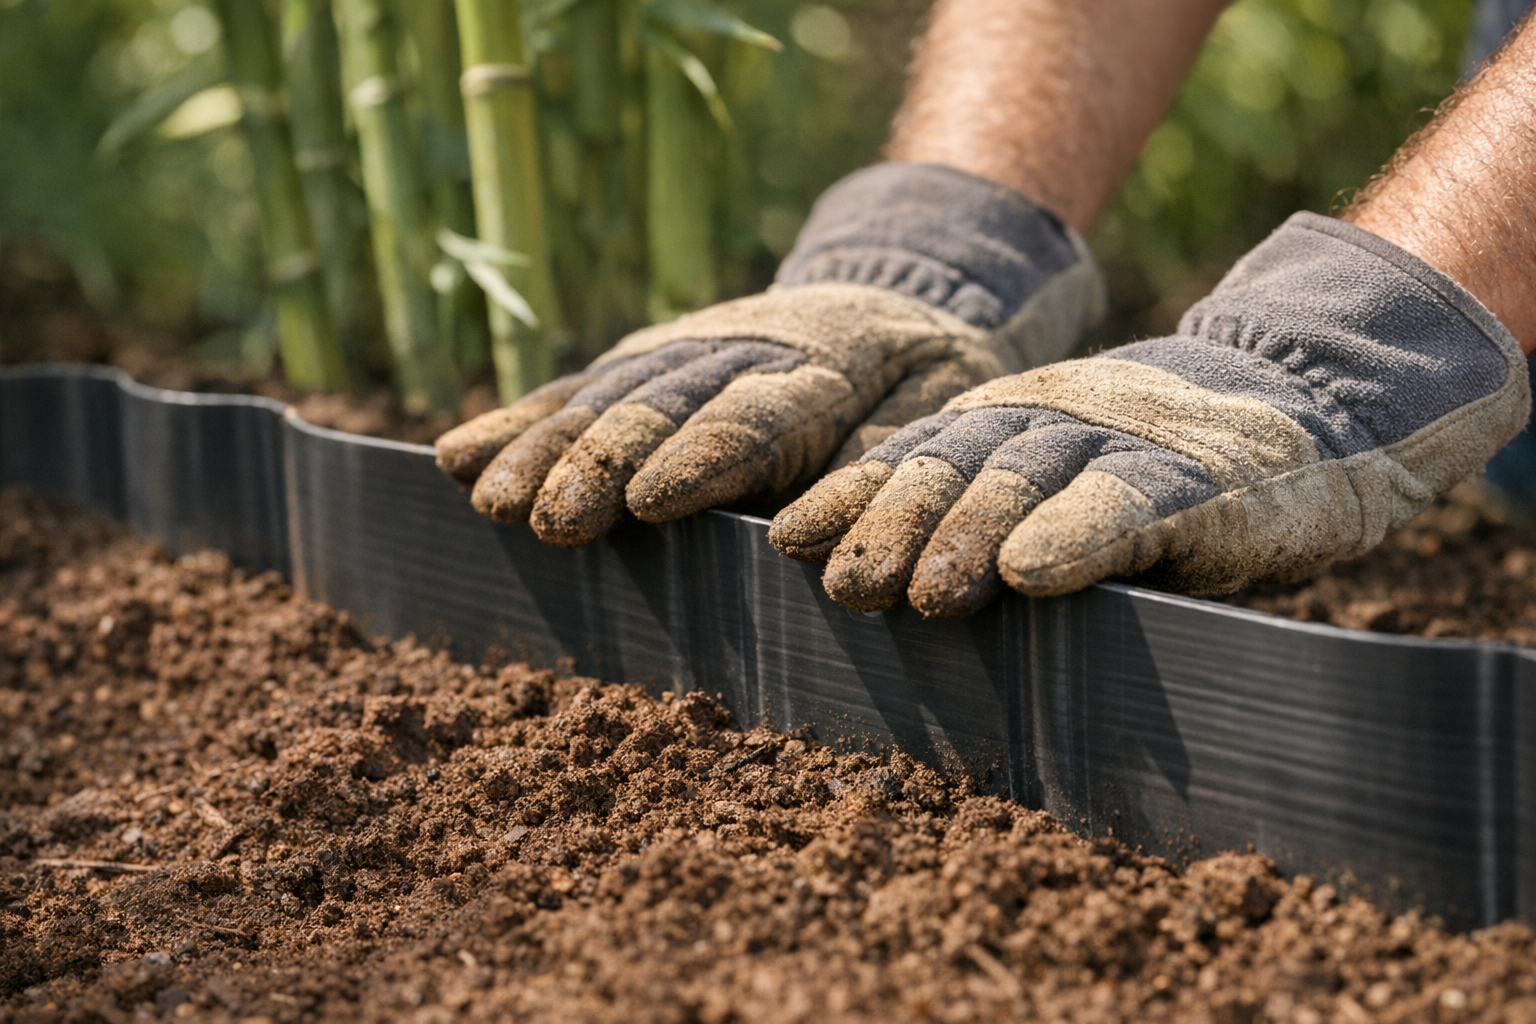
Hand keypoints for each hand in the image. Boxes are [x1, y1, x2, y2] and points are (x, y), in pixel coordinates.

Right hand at [435, 163, 1104, 546]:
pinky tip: (455, 456)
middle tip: (546, 518)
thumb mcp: (943, 403)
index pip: (752, 419)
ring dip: (543, 450)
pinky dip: (517, 420)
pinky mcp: (648, 355)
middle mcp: (735, 354)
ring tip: (490, 503)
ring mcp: (683, 350)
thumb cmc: (925, 372)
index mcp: (818, 373)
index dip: (697, 459)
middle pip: (657, 408)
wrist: (901, 280)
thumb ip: (890, 456)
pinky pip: (575, 386)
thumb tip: (833, 526)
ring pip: (603, 397)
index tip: (644, 501)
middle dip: (598, 463)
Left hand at [771, 213, 1529, 614]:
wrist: (1302, 405)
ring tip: (924, 594)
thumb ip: (976, 510)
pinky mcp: (1192, 483)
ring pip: (1027, 486)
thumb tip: (852, 575)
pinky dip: (1078, 536)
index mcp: (1003, 424)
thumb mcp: (1050, 472)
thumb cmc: (1152, 466)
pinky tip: (1033, 574)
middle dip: (894, 528)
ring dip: (970, 539)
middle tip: (845, 588)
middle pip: (953, 472)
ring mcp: (1118, 446)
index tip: (788, 545)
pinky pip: (1128, 507)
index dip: (850, 500)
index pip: (910, 461)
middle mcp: (1046, 425)